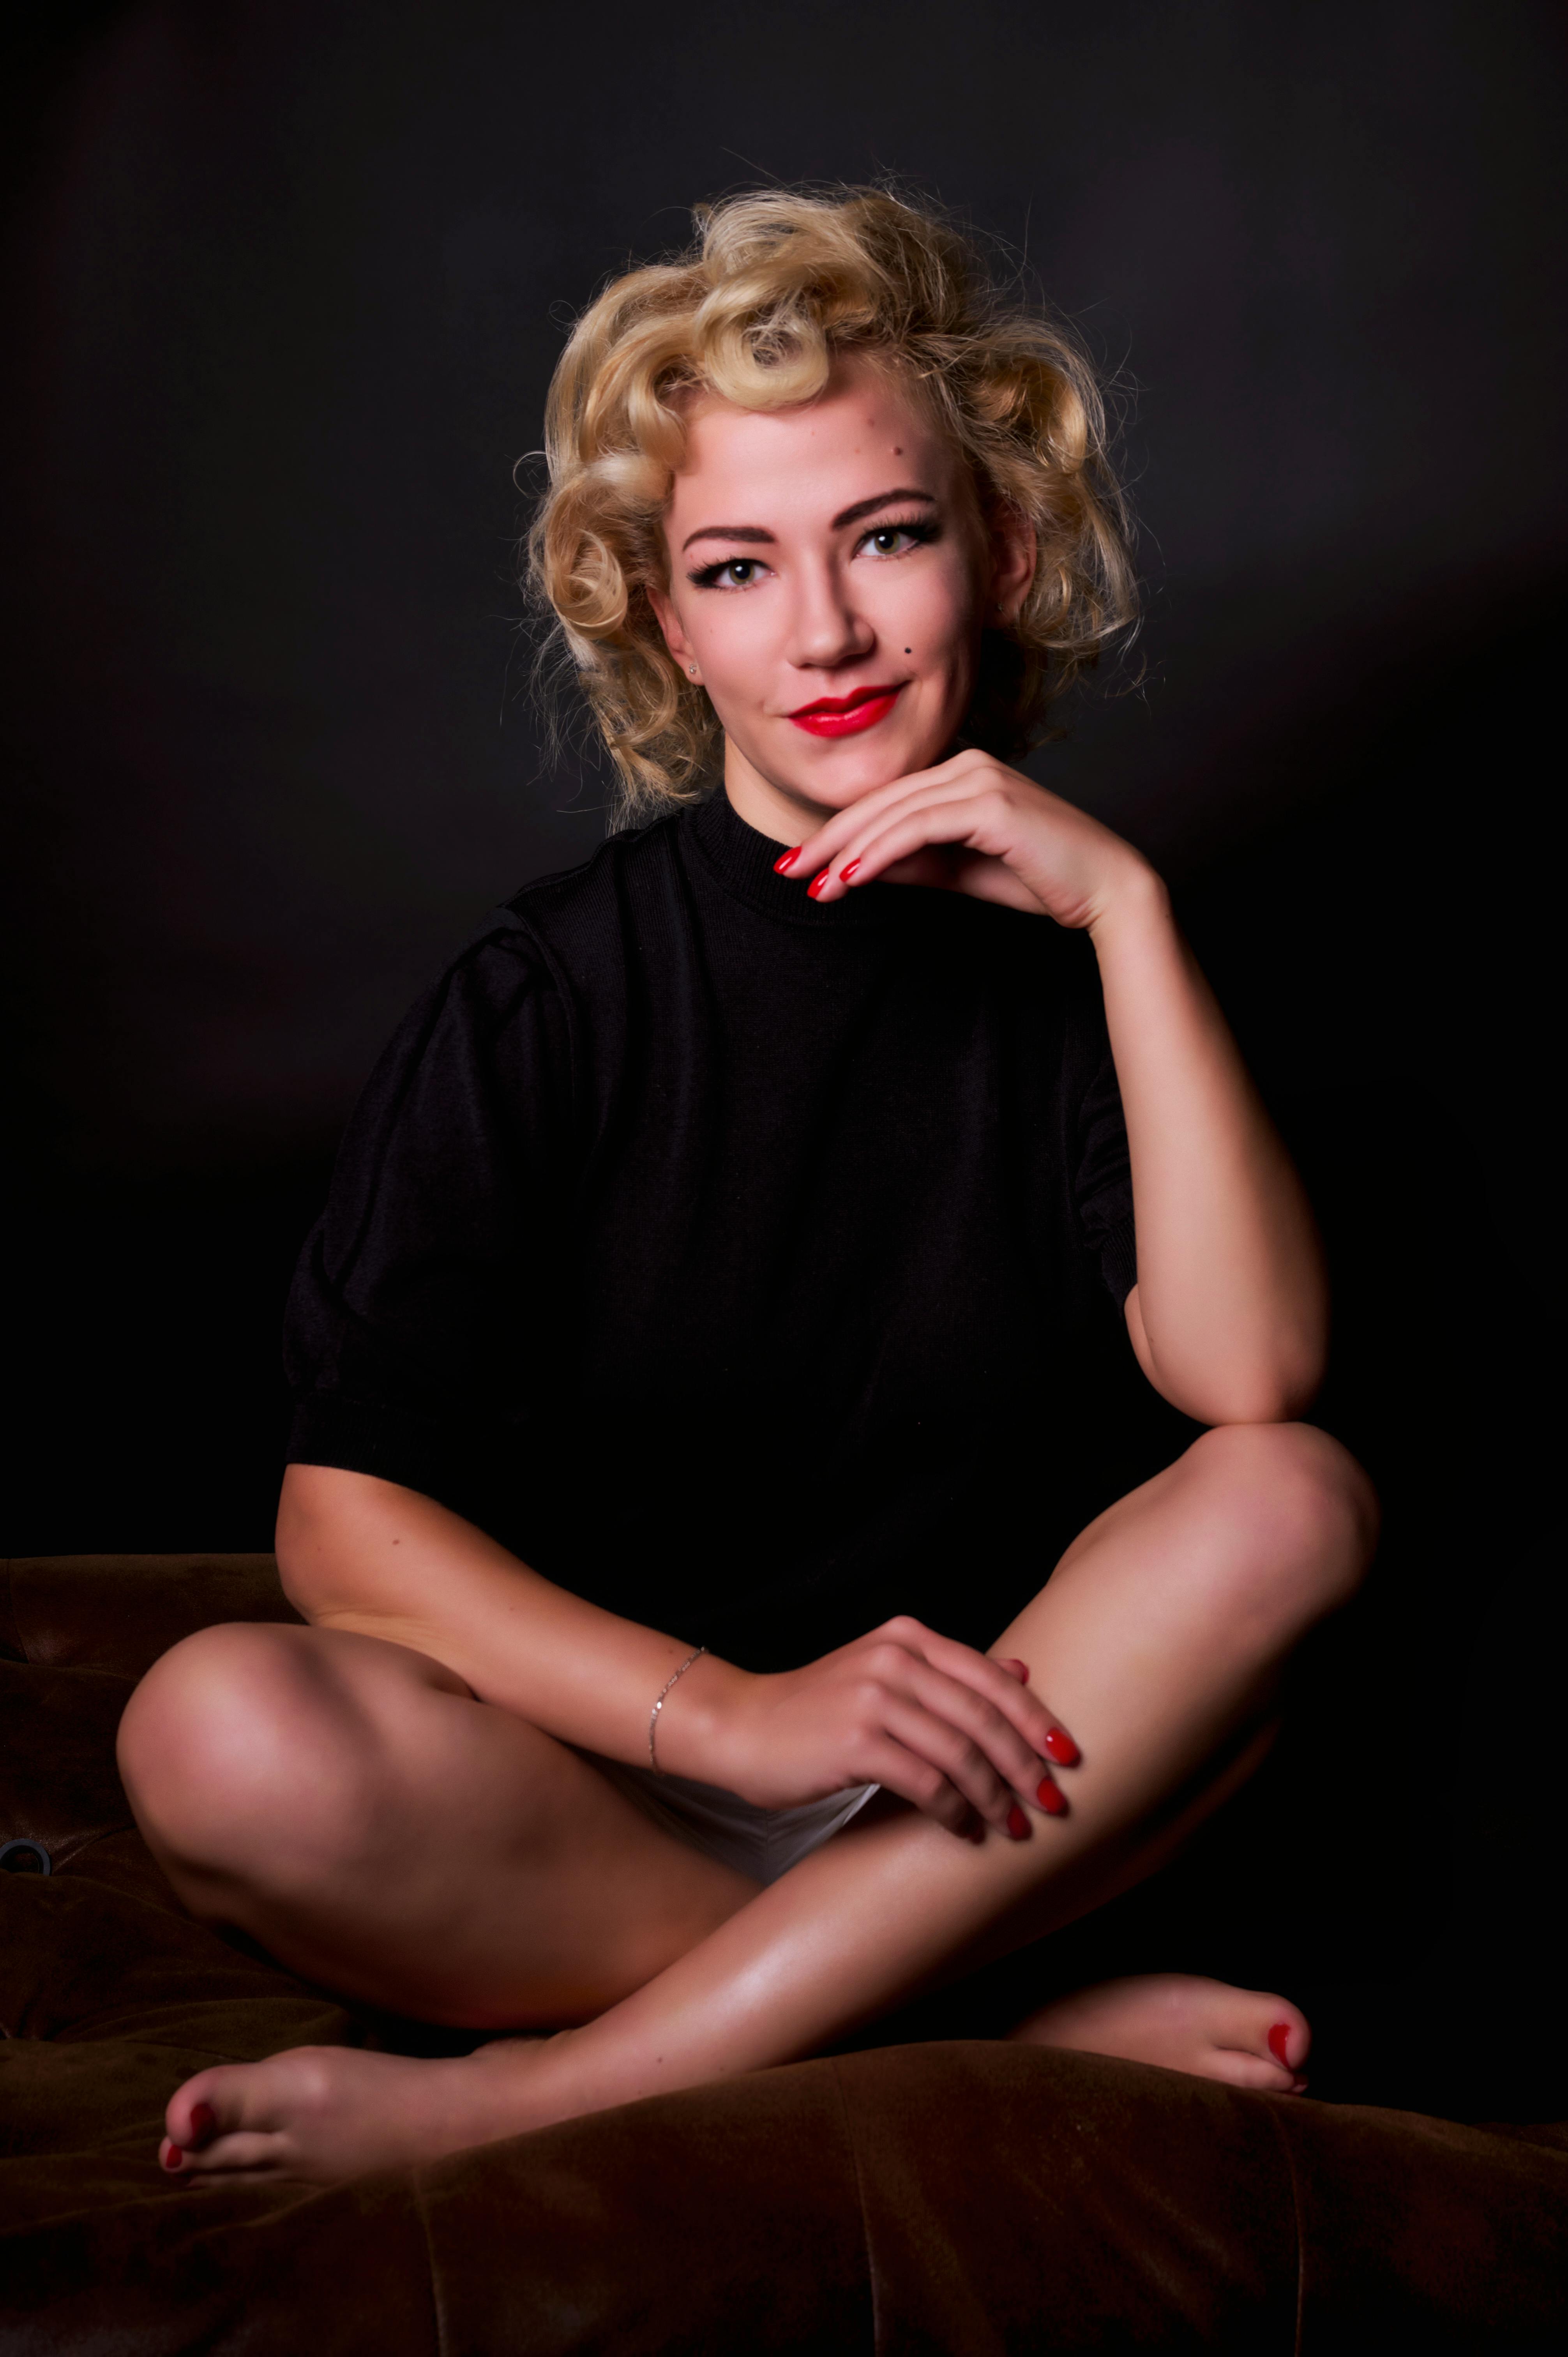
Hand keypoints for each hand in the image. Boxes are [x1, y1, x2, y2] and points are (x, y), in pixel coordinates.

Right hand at [678, 1616, 1079, 1837]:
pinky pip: (927, 1783)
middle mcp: (895, 1659)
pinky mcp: (855, 1741)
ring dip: (995, 1797)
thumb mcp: (886, 1675)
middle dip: (1026, 1765)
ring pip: (961, 1753)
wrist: (741, 1725)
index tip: (1068, 1755)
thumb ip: (951, 1672)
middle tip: (1052, 1802)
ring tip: (1013, 1827)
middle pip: (984, 1717)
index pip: (992, 1678)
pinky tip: (965, 1831)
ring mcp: (874, 1698)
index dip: (1036, 1719)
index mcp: (908, 1638)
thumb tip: (1023, 1667)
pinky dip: (955, 1813)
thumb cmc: (817, 1709)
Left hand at [782, 748, 1149, 932]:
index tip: (801, 866)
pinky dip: (879, 854)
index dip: (838, 832)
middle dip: (828, 840)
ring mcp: (981, 778)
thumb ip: (912, 862)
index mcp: (964, 772)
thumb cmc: (1039, 878)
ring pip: (893, 813)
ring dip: (846, 852)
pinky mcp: (990, 803)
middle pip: (881, 802)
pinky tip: (850, 879)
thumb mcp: (958, 871)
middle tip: (787, 872)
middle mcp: (970, 764)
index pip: (887, 801)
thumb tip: (856, 869)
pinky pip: (918, 827)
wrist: (1103, 889)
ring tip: (811, 884)